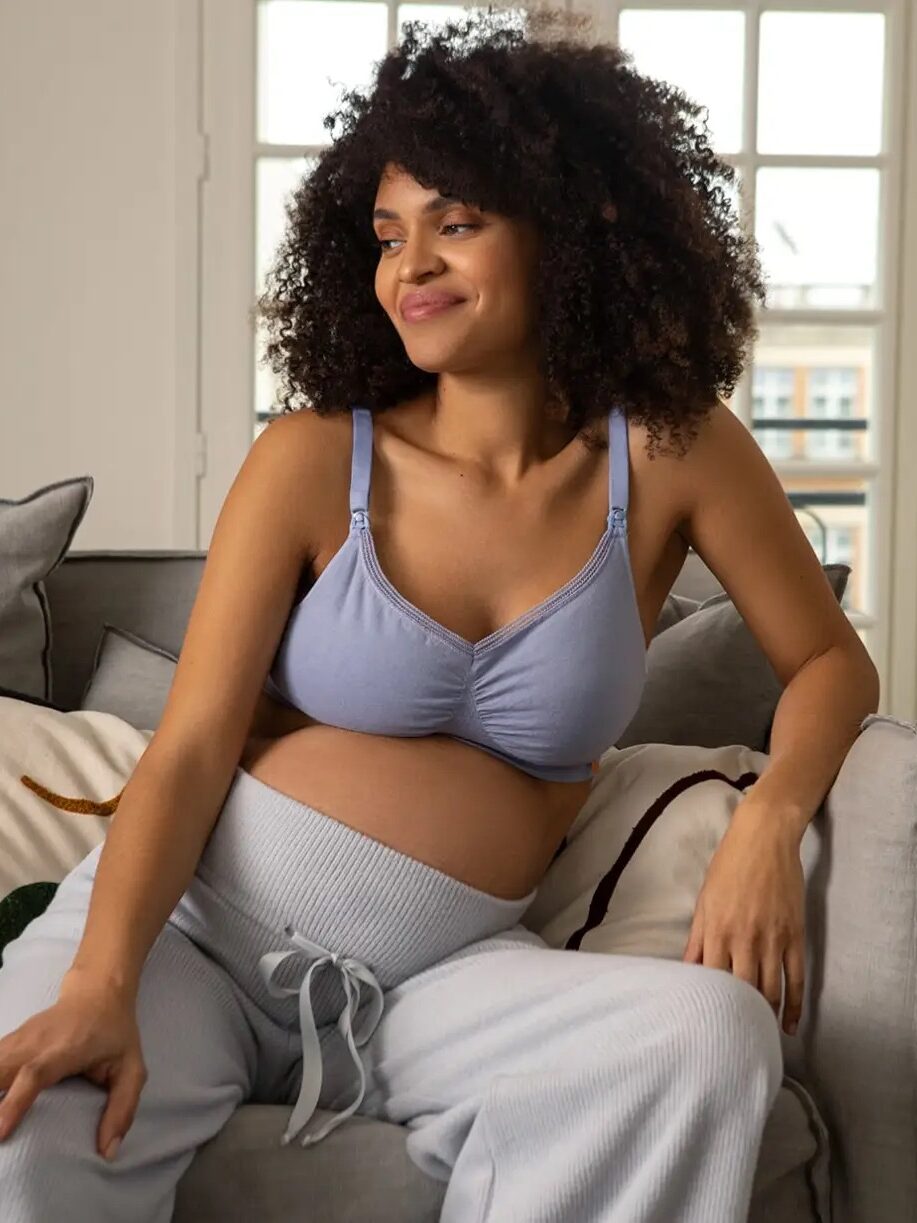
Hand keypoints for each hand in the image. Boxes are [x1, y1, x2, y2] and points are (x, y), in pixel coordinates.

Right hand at [0, 967, 146, 1158]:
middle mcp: (36, 1042)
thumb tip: (107, 1152)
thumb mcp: (131, 1069)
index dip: (15, 1102)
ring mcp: (20, 1038)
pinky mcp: (10, 1040)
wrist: (98, 991)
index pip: (34, 1074)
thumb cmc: (115, 1033)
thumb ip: (123, 1109)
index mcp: (65, 1049)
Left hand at [683, 801, 805, 1034]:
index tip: (706, 1023)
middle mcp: (745, 940)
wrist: (764, 839)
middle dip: (738, 1017)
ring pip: (770, 990)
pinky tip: (788, 1025)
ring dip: (764, 1017)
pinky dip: (794, 1006)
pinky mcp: (795, 936)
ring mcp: (773, 940)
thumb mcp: (704, 901)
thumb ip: (696, 939)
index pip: (711, 981)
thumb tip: (687, 972)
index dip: (710, 1005)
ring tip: (757, 1035)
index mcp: (717, 931)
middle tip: (733, 1038)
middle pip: (742, 991)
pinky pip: (796, 979)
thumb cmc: (728, 867)